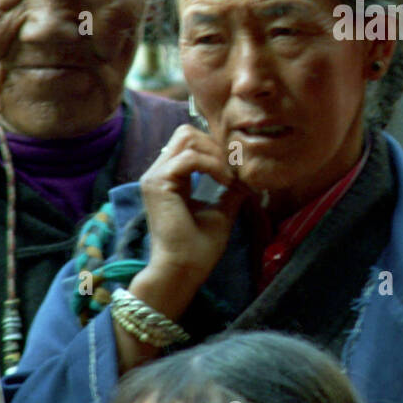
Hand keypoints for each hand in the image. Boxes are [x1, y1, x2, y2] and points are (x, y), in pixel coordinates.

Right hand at [132, 124, 246, 314]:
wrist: (183, 270)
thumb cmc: (199, 248)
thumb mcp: (221, 211)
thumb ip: (230, 190)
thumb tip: (248, 176)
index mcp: (171, 179)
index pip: (191, 143)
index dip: (217, 149)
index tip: (238, 169)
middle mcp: (158, 173)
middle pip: (187, 133)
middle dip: (215, 146)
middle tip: (233, 170)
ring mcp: (154, 176)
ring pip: (187, 137)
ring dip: (215, 154)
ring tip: (229, 177)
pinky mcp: (157, 183)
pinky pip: (189, 158)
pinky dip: (212, 165)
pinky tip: (225, 181)